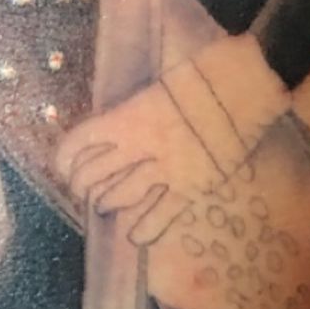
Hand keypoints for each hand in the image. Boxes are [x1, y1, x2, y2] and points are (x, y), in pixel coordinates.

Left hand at [55, 34, 291, 256]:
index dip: (65, 159)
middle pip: (93, 175)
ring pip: (120, 197)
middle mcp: (139, 146)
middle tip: (83, 190)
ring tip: (104, 206)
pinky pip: (161, 215)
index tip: (63, 166)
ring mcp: (166, 169)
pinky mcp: (192, 187)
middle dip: (83, 186)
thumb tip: (122, 124)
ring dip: (106, 204)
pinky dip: (144, 228)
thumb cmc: (205, 73)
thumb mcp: (157, 88)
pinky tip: (134, 235)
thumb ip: (136, 111)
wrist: (246, 82)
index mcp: (127, 116)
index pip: (80, 143)